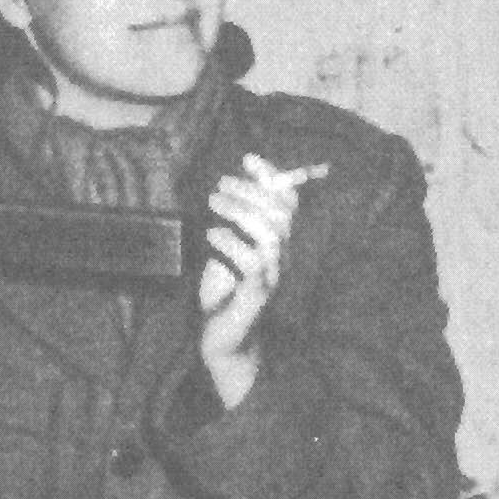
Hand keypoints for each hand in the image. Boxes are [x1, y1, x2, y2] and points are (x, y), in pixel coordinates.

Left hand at [197, 153, 325, 406]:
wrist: (224, 340)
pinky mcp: (257, 296)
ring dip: (241, 211)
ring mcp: (273, 277)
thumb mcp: (228, 249)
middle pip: (281, 214)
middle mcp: (282, 258)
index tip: (248, 158)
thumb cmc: (224, 293)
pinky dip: (230, 242)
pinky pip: (252, 262)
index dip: (273, 176)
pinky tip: (211, 235)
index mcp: (278, 244)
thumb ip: (235, 222)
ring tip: (212, 203)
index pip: (288, 202)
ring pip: (272, 233)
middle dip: (250, 192)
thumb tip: (230, 187)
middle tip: (218, 186)